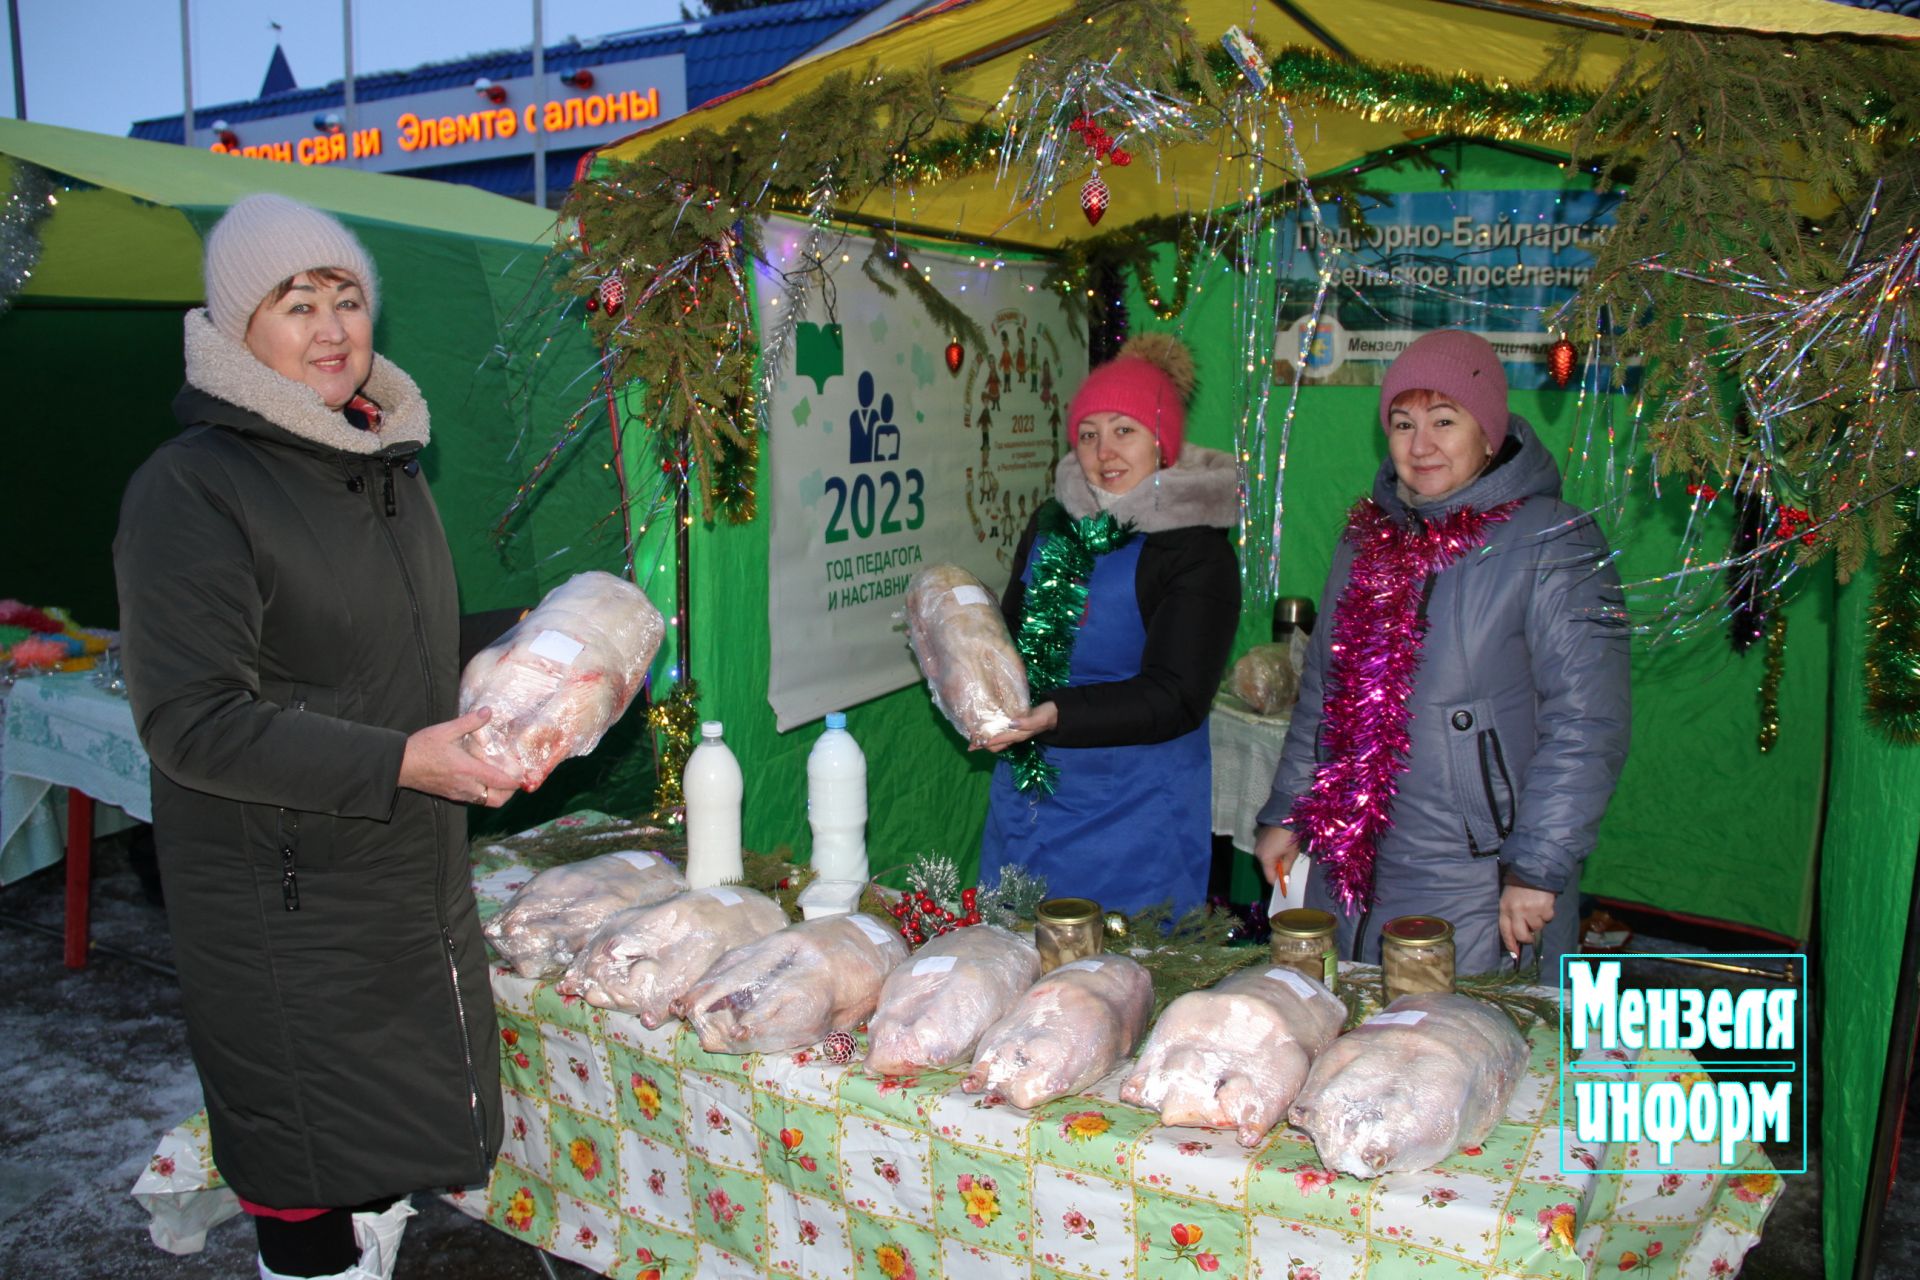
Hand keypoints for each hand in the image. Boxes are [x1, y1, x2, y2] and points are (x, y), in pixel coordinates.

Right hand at [399, 706, 520, 806]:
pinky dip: (483, 794)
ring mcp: (458, 793)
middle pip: (496, 800)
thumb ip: (469, 722)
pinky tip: (482, 779)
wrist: (399, 765)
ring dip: (496, 794)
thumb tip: (488, 711)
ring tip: (501, 778)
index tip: (524, 774)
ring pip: (485, 802)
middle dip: (509, 792)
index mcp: (467, 770)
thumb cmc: (422, 747)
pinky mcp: (450, 795)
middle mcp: (465, 786)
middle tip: (514, 778)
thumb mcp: (446, 730)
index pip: (500, 782)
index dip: (516, 781)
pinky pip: (473, 800)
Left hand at [976, 702, 1058, 751]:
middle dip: (983, 745)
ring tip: (974, 740)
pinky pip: (1002, 733)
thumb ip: (1026, 722)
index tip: (974, 743)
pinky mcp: (1016, 727)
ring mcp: (1016, 732)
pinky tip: (987, 730)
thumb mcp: (1039, 718)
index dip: (986, 743)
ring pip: (998, 740)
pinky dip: (992, 734)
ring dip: (986, 741)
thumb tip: (1011, 724)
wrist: (1056, 714)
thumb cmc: (1047, 715)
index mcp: (1018, 735)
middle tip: (970, 745)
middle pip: (996, 745)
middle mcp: (1015, 736)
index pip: (999, 741)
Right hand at [1253, 825, 1301, 893]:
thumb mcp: (1291, 855)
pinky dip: (1271, 851)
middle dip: (1276, 869)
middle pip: (1266, 868)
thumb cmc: (1290, 837)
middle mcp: (1257, 853)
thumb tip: (1284, 880)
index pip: (1269, 878)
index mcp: (1265, 859)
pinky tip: (1279, 844)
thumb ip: (1286, 869)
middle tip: (1288, 863)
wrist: (1286, 814)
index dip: (1278, 882)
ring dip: (1274, 859)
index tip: (1286, 881)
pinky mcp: (1258, 837)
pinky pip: (1264, 849)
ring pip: (1265, 858)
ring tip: (1285, 851)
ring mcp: (1257, 844)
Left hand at [1499, 885, 1556, 958]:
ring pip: (1537, 927)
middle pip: (1522, 935)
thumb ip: (1511, 916)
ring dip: (1538, 921)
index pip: (1505, 931)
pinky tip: (1543, 904)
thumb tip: (1517, 937)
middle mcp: (1517, 911)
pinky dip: (1547, 914)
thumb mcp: (1508, 900)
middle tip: (1530, 934)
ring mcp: (1531, 909)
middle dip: (1527, 938)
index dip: (1510, 944)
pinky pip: (1548, 918)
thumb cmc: (1518, 888)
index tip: (1515, 954)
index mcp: (1505, 908)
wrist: (1533, 872)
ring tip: (1536, 909)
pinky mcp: (1544, 907)